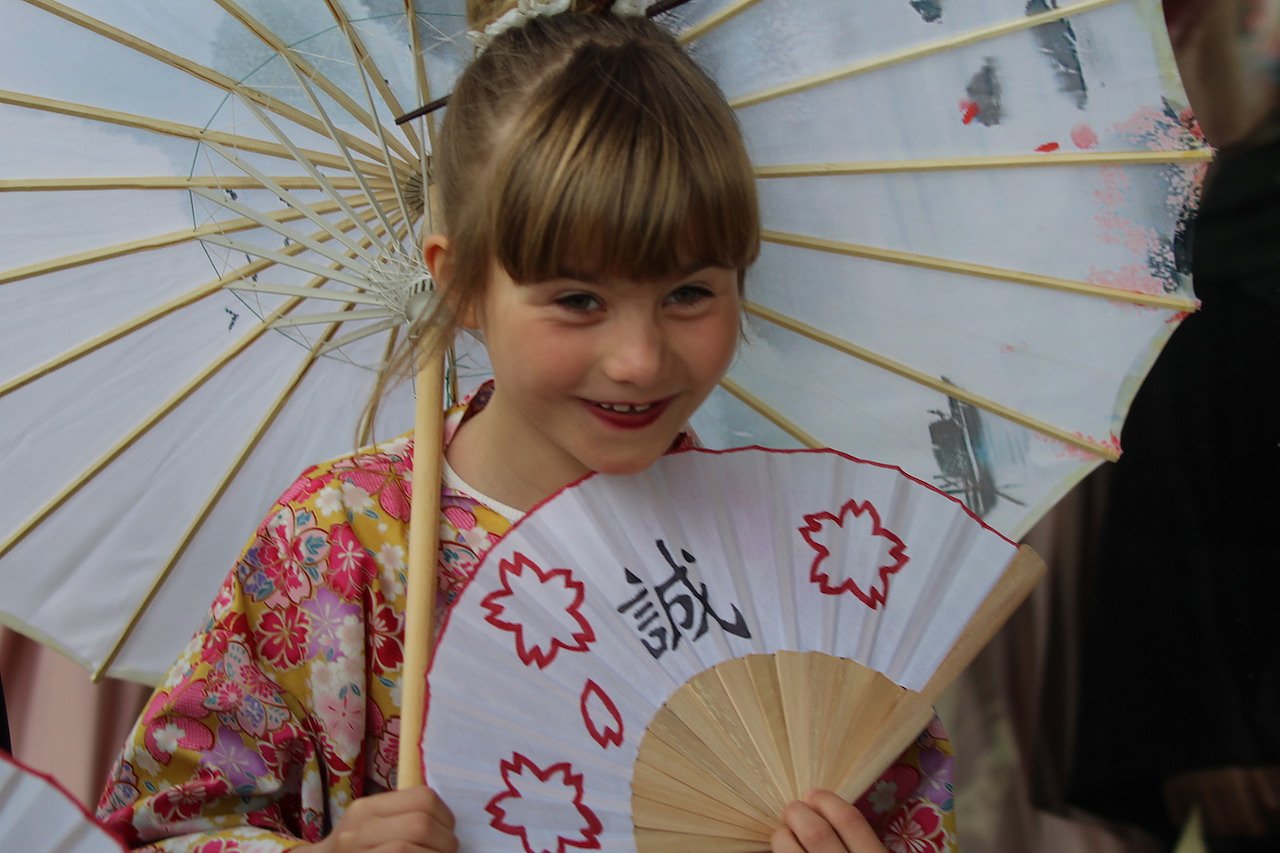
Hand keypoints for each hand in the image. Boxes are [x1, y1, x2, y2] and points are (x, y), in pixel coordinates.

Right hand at [297, 786, 457, 851]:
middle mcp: (359, 829)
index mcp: (367, 808)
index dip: (445, 816)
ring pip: (409, 849)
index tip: (447, 831)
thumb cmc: (351, 850)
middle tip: (448, 851)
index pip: (422, 798)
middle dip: (445, 842)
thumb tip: (447, 825)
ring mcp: (358, 852)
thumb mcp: (369, 825)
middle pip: (421, 825)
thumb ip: (400, 817)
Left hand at [771, 789, 886, 852]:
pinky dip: (780, 851)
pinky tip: (785, 850)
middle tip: (793, 809)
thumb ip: (863, 842)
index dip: (827, 800)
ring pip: (790, 850)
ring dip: (783, 835)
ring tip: (784, 833)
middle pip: (816, 832)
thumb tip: (829, 812)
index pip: (849, 820)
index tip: (814, 793)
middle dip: (799, 813)